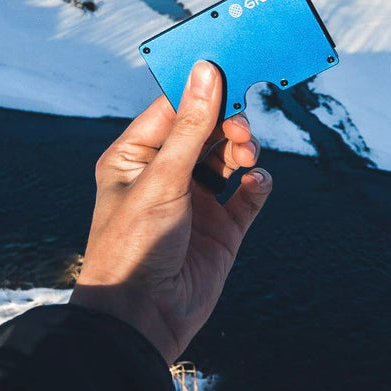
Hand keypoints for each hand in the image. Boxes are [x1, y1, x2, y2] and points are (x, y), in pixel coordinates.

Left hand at [70, 61, 271, 363]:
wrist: (142, 323)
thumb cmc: (132, 246)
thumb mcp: (162, 180)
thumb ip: (191, 126)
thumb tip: (207, 71)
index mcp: (135, 156)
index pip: (172, 107)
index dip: (201, 88)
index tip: (230, 67)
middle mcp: (165, 174)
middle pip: (206, 128)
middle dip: (228, 120)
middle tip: (241, 126)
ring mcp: (195, 201)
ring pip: (230, 156)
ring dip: (244, 148)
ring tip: (247, 157)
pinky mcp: (222, 229)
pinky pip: (248, 193)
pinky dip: (257, 183)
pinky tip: (255, 183)